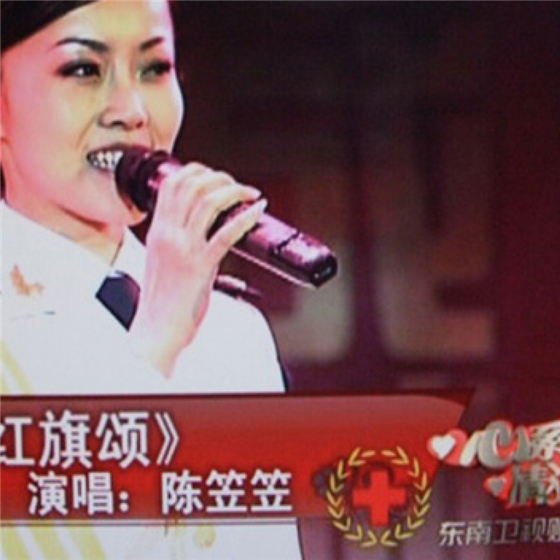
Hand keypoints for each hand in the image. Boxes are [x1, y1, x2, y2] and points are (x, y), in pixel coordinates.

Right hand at [128, 162, 266, 375]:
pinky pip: (226, 234)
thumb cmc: (161, 302)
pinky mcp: (201, 266)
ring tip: (250, 193)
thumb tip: (201, 230)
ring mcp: (184, 249)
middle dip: (219, 177)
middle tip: (236, 185)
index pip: (171, 184)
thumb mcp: (161, 261)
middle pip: (191, 185)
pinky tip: (257, 211)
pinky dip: (245, 218)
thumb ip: (176, 241)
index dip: (196, 171)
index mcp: (157, 231)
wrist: (157, 329)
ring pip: (208, 202)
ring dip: (235, 191)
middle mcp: (168, 234)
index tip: (215, 176)